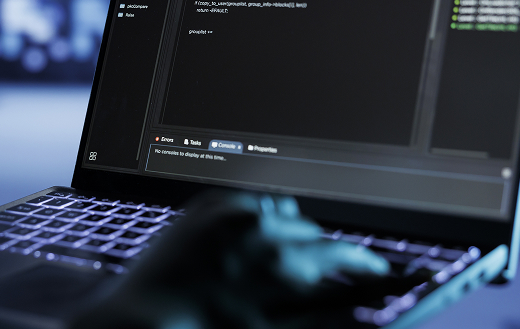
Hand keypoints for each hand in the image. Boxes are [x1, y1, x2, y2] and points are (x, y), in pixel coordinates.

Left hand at [72, 191, 388, 328]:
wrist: (143, 317)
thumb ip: (318, 315)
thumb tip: (357, 312)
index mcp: (281, 262)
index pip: (342, 254)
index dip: (364, 263)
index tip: (375, 268)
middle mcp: (261, 227)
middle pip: (313, 232)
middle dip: (317, 254)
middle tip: (310, 274)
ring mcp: (231, 211)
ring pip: (283, 211)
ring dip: (286, 231)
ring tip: (270, 257)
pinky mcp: (207, 204)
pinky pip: (248, 201)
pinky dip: (254, 219)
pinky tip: (243, 241)